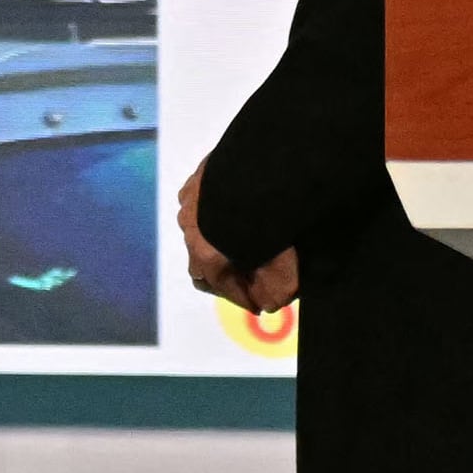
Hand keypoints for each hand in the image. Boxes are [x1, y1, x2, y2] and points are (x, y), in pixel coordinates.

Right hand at [175, 164, 298, 311]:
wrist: (266, 168)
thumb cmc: (272, 222)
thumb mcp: (283, 268)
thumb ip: (275, 290)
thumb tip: (268, 303)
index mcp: (204, 255)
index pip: (219, 286)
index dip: (240, 297)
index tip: (257, 303)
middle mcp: (189, 229)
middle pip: (200, 261)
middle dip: (222, 271)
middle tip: (247, 275)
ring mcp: (190, 200)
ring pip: (196, 228)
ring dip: (215, 239)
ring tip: (241, 239)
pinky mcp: (199, 175)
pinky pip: (200, 200)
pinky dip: (213, 210)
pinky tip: (234, 207)